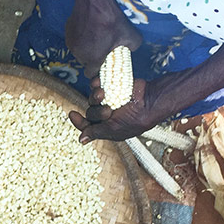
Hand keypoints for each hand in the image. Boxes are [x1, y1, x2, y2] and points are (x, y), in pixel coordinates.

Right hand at [65, 0, 140, 77]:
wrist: (95, 0)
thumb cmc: (112, 19)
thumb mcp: (131, 36)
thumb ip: (132, 48)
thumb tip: (131, 50)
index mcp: (94, 58)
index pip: (91, 74)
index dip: (97, 70)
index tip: (103, 64)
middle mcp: (80, 54)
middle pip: (85, 62)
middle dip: (92, 57)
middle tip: (102, 47)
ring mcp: (72, 43)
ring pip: (79, 51)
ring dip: (86, 47)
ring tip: (96, 35)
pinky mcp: (68, 32)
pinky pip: (75, 39)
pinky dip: (81, 37)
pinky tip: (89, 27)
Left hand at [70, 75, 184, 142]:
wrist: (151, 99)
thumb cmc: (136, 119)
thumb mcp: (114, 129)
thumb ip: (96, 132)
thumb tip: (81, 140)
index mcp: (108, 128)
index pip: (88, 126)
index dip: (78, 122)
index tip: (72, 113)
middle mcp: (108, 115)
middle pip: (90, 112)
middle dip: (96, 112)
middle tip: (108, 111)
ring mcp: (110, 100)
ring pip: (92, 98)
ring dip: (94, 96)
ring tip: (103, 94)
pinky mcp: (112, 86)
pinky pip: (97, 84)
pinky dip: (95, 83)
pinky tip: (99, 82)